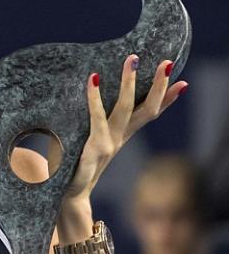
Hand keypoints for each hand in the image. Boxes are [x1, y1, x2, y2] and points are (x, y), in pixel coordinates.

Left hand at [64, 55, 187, 204]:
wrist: (71, 194)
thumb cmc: (75, 166)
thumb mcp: (89, 144)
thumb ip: (92, 127)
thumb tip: (86, 107)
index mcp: (121, 136)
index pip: (149, 114)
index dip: (167, 99)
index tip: (183, 83)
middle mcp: (119, 138)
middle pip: (146, 109)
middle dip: (158, 85)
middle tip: (168, 62)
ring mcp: (110, 142)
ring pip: (126, 108)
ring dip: (129, 82)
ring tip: (132, 59)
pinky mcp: (95, 146)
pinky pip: (96, 117)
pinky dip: (94, 97)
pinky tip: (92, 79)